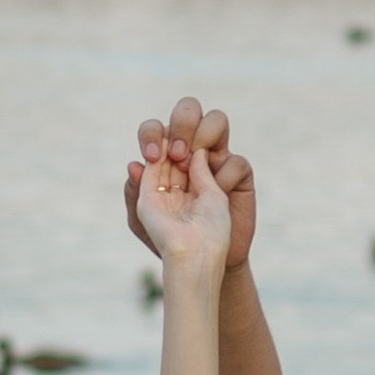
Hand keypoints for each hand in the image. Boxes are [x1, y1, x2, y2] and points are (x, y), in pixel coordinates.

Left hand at [124, 97, 256, 274]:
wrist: (198, 262)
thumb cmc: (166, 240)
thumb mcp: (142, 219)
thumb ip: (137, 190)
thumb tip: (135, 164)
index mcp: (162, 158)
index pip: (156, 129)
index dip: (152, 135)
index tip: (152, 156)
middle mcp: (188, 153)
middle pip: (187, 112)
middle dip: (181, 124)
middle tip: (176, 154)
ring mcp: (216, 161)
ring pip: (217, 121)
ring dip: (203, 134)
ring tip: (191, 163)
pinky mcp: (239, 178)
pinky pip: (235, 161)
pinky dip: (223, 175)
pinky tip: (216, 193)